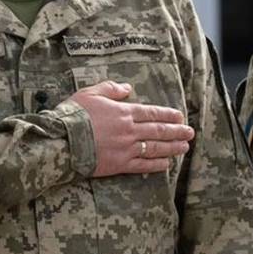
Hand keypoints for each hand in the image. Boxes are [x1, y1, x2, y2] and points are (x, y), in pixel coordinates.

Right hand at [69, 81, 193, 177]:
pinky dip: (156, 165)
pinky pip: (143, 165)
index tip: (180, 116)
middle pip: (158, 131)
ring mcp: (126, 149)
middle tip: (190, 133)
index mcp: (123, 112)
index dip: (168, 115)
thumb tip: (127, 88)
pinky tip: (166, 164)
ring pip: (155, 148)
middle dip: (176, 131)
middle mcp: (129, 130)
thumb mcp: (90, 93)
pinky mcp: (119, 165)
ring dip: (172, 147)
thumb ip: (110, 89)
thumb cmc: (73, 116)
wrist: (63, 141)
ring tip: (184, 147)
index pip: (152, 113)